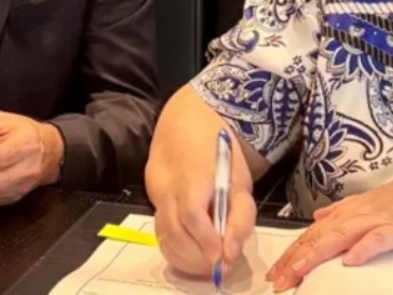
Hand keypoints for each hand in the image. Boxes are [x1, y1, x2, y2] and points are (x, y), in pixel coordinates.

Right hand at [146, 127, 256, 279]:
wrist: (185, 125)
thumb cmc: (219, 155)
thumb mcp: (240, 182)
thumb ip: (240, 218)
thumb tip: (229, 254)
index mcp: (193, 176)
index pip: (192, 214)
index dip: (206, 239)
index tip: (222, 258)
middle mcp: (169, 187)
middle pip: (176, 230)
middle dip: (198, 255)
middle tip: (219, 267)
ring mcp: (156, 194)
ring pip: (164, 236)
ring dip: (187, 257)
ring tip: (208, 263)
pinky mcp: (152, 201)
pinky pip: (160, 233)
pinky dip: (175, 250)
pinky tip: (193, 254)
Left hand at [265, 171, 392, 291]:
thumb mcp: (364, 205)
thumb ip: (339, 212)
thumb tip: (317, 218)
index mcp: (345, 213)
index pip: (312, 235)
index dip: (292, 254)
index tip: (275, 274)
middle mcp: (353, 215)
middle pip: (318, 237)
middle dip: (295, 259)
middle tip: (277, 280)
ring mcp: (374, 221)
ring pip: (339, 237)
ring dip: (316, 254)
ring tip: (298, 271)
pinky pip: (376, 239)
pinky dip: (362, 249)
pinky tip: (349, 261)